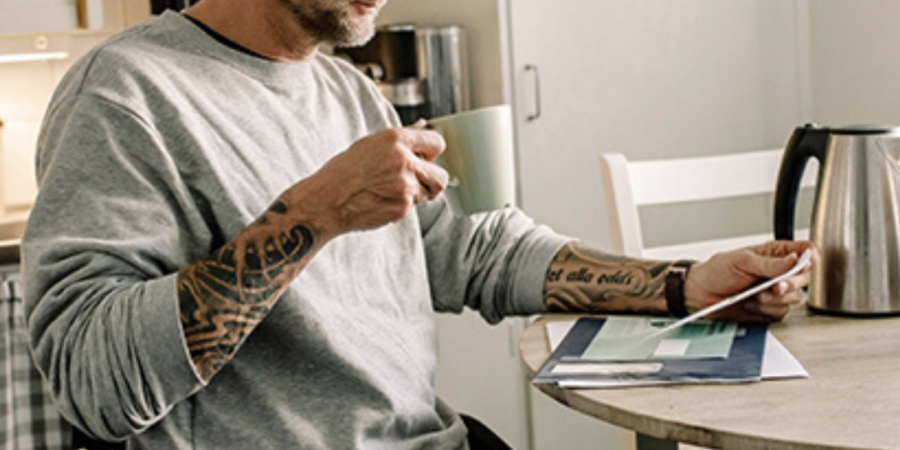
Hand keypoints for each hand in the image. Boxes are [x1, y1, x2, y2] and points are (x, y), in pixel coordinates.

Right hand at [285, 121, 448, 237]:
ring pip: (429, 193)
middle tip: (418, 179)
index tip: (427, 156)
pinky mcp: (402, 208)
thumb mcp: (370, 144)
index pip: (437, 142)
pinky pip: (413, 207)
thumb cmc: (343, 171)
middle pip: (441, 175)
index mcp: (395, 139)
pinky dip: (401, 205)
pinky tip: (382, 200)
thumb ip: (402, 136)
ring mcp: (405, 187)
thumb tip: (424, 125)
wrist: (326, 202)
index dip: (433, 151)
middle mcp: (403, 161)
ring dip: (418, 193)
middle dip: (433, 179)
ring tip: (393, 190)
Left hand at [684, 240, 818, 321]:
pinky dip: (768, 309)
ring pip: (795, 297)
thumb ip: (770, 262)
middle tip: (776, 286)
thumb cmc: (717, 271)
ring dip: (777, 299)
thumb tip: (794, 259)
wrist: (701, 294)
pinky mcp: (770, 308)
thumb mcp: (741, 260)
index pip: (804, 250)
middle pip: (805, 277)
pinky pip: (782, 312)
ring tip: (757, 295)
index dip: (811, 256)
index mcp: (774, 254)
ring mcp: (775, 291)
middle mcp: (779, 272)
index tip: (807, 263)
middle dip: (792, 283)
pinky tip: (752, 303)